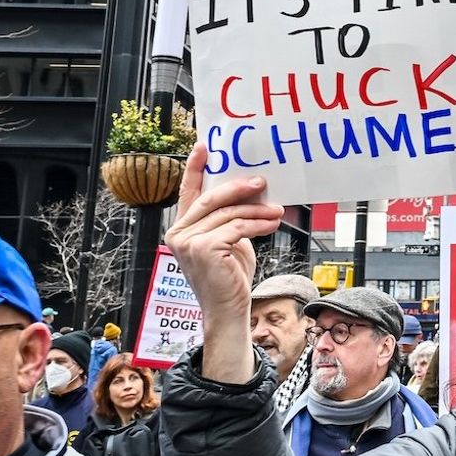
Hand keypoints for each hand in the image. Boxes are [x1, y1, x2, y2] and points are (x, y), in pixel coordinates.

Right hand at [164, 145, 282, 382]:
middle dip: (239, 187)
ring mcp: (187, 241)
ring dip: (257, 210)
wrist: (228, 309)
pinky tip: (272, 223)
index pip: (188, 193)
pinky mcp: (203, 248)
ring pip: (229, 213)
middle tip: (262, 182)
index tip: (205, 146)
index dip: (194, 168)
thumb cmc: (230, 276)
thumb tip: (253, 191)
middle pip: (211, 198)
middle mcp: (178, 233)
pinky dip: (258, 223)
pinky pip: (237, 227)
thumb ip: (231, 218)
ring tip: (277, 210)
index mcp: (182, 228)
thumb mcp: (230, 241)